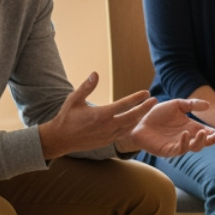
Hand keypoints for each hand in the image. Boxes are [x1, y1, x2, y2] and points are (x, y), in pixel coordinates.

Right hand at [39, 72, 160, 159]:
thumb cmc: (66, 117)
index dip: (137, 98)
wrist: (60, 139)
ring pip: (129, 127)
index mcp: (101, 114)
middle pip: (132, 117)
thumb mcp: (74, 99)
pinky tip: (136, 121)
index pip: (124, 105)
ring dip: (140, 118)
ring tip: (148, 109)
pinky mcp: (106, 142)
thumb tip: (96, 73)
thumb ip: (86, 86)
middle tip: (154, 100)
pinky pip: (123, 134)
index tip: (146, 92)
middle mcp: (107, 126)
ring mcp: (108, 136)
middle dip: (145, 109)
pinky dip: (132, 127)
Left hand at [125, 98, 214, 157]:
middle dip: (211, 140)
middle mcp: (186, 137)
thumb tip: (208, 106)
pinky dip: (184, 143)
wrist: (138, 121)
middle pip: (203, 143)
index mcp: (190, 127)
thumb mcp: (176, 105)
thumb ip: (191, 104)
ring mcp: (177, 145)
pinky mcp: (167, 150)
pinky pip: (178, 149)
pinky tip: (184, 134)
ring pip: (193, 147)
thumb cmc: (157, 114)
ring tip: (202, 133)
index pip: (207, 133)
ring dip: (199, 142)